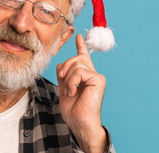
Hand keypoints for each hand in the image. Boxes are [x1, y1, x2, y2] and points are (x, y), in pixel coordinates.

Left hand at [57, 34, 106, 152]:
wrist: (79, 123)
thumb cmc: (73, 110)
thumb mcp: (64, 89)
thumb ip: (64, 76)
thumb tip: (60, 64)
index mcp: (84, 76)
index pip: (83, 57)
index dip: (80, 45)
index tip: (78, 35)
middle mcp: (92, 74)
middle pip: (75, 58)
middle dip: (64, 68)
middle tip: (62, 81)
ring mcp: (96, 76)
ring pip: (76, 64)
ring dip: (67, 79)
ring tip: (69, 91)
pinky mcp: (98, 79)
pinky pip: (79, 71)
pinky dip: (71, 82)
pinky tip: (73, 91)